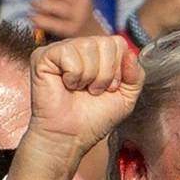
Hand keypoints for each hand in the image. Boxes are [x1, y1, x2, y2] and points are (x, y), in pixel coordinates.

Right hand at [24, 35, 143, 162]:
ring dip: (89, 76)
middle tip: (93, 91)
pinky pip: (69, 53)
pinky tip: (66, 85)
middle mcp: (79, 47)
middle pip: (105, 42)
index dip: (118, 69)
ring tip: (80, 90)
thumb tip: (131, 52)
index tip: (109, 89)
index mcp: (98, 54)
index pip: (118, 42)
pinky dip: (73, 75)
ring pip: (88, 46)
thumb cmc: (94, 119)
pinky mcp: (43, 56)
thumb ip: (136, 75)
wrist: (70, 137)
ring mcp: (61, 49)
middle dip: (105, 74)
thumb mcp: (126, 98)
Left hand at [25, 0, 107, 38]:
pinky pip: (53, 24)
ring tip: (32, 3)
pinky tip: (32, 16)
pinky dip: (40, 19)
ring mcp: (77, 18)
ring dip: (40, 3)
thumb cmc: (73, 7)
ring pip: (56, 7)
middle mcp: (83, 3)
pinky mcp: (70, 30)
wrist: (88, 32)